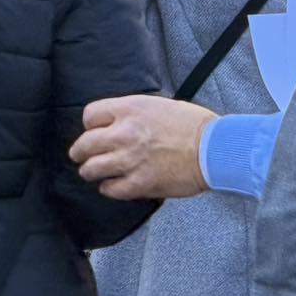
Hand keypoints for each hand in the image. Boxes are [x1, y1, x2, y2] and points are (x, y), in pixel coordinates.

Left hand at [69, 95, 218, 200]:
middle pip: (84, 144)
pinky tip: (111, 187)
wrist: (217, 149)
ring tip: (91, 172)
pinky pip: (112, 189)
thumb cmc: (194, 125)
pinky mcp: (141, 182)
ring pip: (92, 168)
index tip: (93, 130)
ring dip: (90, 171)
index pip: (90, 115)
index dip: (90, 124)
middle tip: (79, 155)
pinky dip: (108, 189)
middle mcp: (124, 133)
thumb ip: (132, 114)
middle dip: (79, 151)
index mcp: (129, 110)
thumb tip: (117, 123)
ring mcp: (130, 159)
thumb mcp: (157, 106)